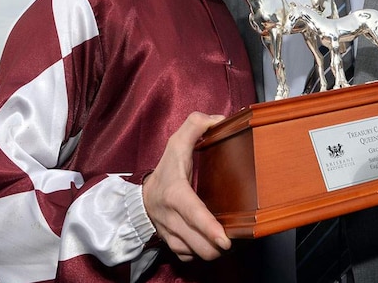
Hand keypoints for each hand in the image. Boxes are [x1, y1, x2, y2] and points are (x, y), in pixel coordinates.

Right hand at [142, 112, 229, 261]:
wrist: (142, 198)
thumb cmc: (165, 171)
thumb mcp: (176, 143)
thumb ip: (195, 126)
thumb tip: (218, 120)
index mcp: (176, 194)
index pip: (193, 214)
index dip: (210, 228)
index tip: (225, 239)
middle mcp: (172, 219)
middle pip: (199, 243)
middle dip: (218, 245)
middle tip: (236, 236)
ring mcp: (172, 235)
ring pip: (195, 254)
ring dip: (212, 251)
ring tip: (227, 241)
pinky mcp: (173, 245)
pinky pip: (189, 257)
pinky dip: (201, 253)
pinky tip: (210, 244)